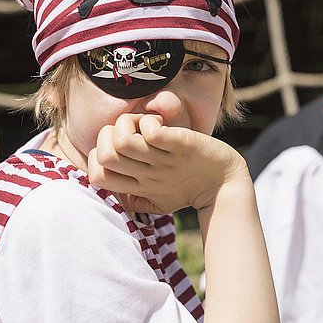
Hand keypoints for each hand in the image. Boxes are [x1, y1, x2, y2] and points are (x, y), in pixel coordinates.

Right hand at [87, 113, 246, 213]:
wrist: (225, 185)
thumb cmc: (190, 188)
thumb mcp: (159, 201)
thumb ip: (136, 199)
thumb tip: (117, 193)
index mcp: (139, 187)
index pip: (97, 176)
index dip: (98, 156)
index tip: (119, 147)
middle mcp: (147, 175)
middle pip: (106, 155)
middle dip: (109, 133)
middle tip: (131, 129)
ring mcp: (163, 160)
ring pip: (123, 140)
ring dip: (129, 123)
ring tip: (146, 123)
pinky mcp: (180, 145)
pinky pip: (152, 132)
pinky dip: (150, 122)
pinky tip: (161, 122)